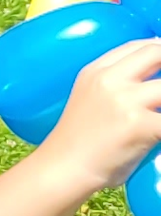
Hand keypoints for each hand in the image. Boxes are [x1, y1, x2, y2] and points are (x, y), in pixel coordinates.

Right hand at [50, 36, 160, 181]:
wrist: (65, 169)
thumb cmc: (80, 141)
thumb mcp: (88, 98)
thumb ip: (116, 85)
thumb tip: (153, 85)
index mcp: (95, 71)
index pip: (139, 45)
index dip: (159, 48)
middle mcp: (109, 79)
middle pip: (157, 53)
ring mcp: (125, 100)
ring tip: (160, 110)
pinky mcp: (140, 125)